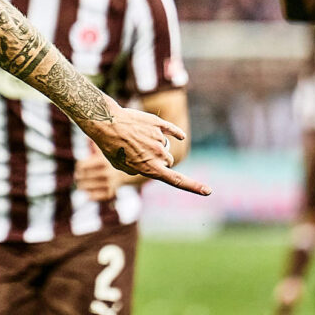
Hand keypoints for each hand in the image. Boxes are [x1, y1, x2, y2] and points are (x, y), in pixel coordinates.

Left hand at [76, 140, 132, 200]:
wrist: (126, 173)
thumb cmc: (109, 160)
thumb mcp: (103, 151)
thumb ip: (94, 144)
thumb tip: (86, 135)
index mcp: (102, 161)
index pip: (82, 165)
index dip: (79, 167)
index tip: (79, 167)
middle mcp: (106, 172)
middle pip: (83, 176)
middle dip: (79, 177)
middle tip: (77, 177)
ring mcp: (109, 183)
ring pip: (87, 187)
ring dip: (82, 187)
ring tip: (80, 186)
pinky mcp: (110, 193)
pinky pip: (96, 196)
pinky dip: (91, 196)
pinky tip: (87, 195)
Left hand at [79, 96, 210, 195]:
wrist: (106, 123)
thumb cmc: (111, 146)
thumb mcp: (121, 165)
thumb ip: (138, 168)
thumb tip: (149, 164)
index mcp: (150, 168)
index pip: (176, 180)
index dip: (193, 186)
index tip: (207, 191)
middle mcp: (158, 155)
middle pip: (168, 161)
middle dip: (160, 160)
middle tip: (141, 153)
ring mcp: (159, 139)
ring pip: (166, 146)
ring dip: (156, 145)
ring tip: (137, 139)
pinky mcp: (158, 124)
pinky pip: (172, 130)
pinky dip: (175, 133)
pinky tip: (180, 136)